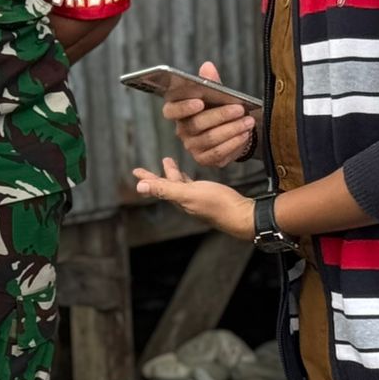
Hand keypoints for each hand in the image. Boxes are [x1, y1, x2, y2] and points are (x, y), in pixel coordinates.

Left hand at [132, 157, 256, 239]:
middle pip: (166, 186)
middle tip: (145, 169)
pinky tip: (188, 176)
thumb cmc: (217, 204)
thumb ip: (165, 190)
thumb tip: (139, 187)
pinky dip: (186, 178)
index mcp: (178, 200)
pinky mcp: (209, 196)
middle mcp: (186, 201)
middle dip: (156, 176)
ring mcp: (198, 199)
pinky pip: (192, 186)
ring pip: (179, 185)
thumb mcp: (188, 194)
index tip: (135, 171)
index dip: (147, 179)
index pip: (158, 187)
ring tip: (167, 163)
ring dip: (172, 175)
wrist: (243, 216)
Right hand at [161, 61, 256, 167]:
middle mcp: (181, 130)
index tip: (199, 102)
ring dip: (231, 129)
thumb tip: (207, 67)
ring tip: (247, 121)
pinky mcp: (204, 159)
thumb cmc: (215, 107)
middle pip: (196, 124)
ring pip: (210, 139)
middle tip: (238, 109)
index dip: (183, 107)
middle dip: (220, 116)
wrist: (227, 128)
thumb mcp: (213, 93)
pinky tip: (244, 134)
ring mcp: (191, 146)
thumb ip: (210, 81)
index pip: (171, 110)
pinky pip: (218, 153)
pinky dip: (233, 143)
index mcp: (177, 111)